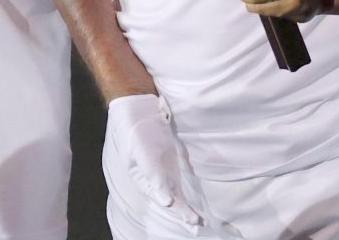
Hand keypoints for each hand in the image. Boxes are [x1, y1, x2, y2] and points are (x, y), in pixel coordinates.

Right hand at [107, 94, 201, 228]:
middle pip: (171, 202)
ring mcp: (164, 175)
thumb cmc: (137, 135)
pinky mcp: (171, 167)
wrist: (140, 115)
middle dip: (185, 215)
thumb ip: (154, 178)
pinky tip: (195, 209)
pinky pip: (180, 186)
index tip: (190, 217)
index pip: (163, 198)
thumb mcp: (143, 156)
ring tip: (201, 222)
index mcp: (145, 181)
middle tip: (199, 224)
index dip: (176, 209)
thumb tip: (166, 202)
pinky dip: (187, 199)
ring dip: (187, 211)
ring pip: (177, 198)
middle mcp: (155, 182)